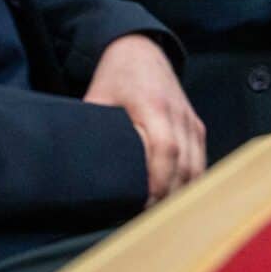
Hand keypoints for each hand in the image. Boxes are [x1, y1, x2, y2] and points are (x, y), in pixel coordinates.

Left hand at [84, 34, 204, 207]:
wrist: (142, 50)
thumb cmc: (117, 76)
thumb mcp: (97, 98)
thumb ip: (91, 130)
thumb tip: (69, 166)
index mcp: (154, 106)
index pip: (166, 150)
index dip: (159, 181)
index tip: (144, 205)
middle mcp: (179, 115)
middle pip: (185, 165)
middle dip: (168, 197)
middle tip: (146, 221)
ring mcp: (191, 122)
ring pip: (197, 168)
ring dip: (180, 194)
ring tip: (158, 217)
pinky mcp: (197, 127)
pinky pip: (201, 162)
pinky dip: (189, 184)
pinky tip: (173, 200)